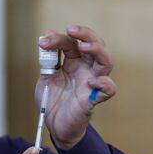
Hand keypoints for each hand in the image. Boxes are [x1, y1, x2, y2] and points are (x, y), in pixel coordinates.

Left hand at [36, 25, 116, 148]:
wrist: (53, 124)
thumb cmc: (52, 100)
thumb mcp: (46, 76)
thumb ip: (48, 59)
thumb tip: (47, 35)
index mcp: (74, 62)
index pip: (72, 43)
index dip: (59, 39)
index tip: (43, 41)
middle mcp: (86, 69)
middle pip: (96, 46)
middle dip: (86, 34)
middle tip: (71, 30)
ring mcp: (91, 83)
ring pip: (106, 62)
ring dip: (97, 50)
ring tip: (83, 46)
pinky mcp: (93, 99)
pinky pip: (109, 89)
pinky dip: (105, 84)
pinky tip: (92, 81)